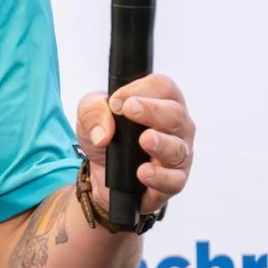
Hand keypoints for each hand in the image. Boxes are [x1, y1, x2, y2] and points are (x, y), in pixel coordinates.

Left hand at [75, 73, 193, 217]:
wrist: (100, 172)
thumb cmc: (107, 135)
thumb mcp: (89, 115)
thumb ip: (92, 111)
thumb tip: (103, 131)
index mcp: (161, 102)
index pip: (163, 87)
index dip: (141, 89)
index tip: (118, 102)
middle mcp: (175, 126)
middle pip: (176, 114)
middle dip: (154, 111)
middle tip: (131, 110)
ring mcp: (178, 154)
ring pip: (178, 148)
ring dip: (161, 143)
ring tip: (145, 140)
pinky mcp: (173, 180)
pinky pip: (174, 180)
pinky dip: (159, 176)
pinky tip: (144, 172)